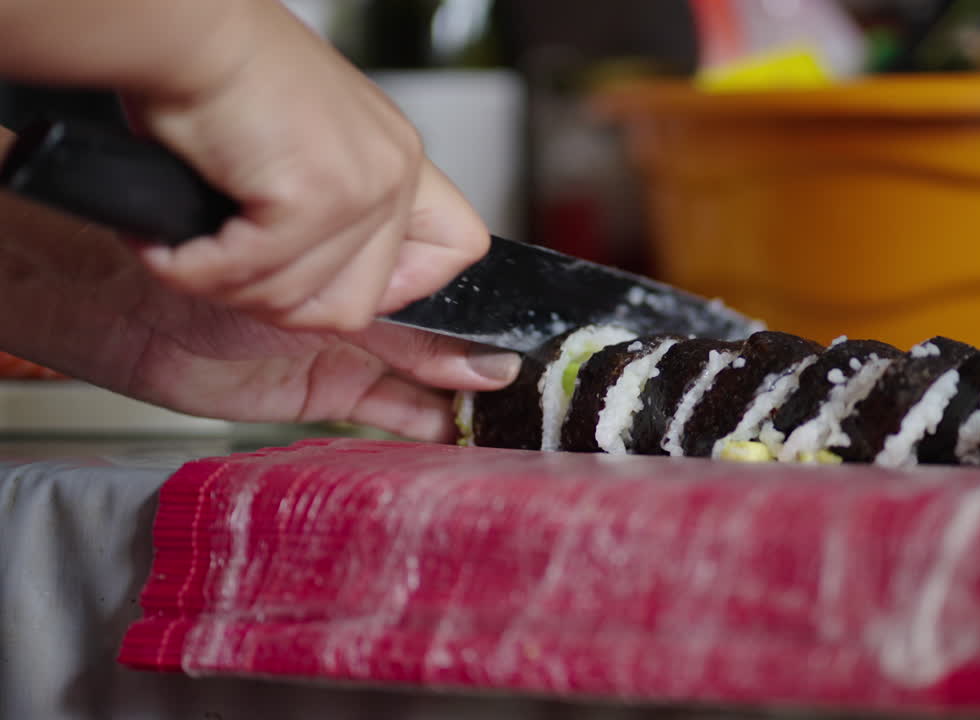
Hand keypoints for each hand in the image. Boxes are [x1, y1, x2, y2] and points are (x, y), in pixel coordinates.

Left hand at [0, 193, 516, 440]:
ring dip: (458, 394)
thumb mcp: (305, 256)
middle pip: (446, 327)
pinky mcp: (325, 388)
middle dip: (479, 353)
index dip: (480, 292)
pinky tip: (456, 433)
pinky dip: (422, 424)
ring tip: (501, 413)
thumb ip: (380, 293)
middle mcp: (365, 288)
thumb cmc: (203, 243)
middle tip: (518, 378)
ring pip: (424, 373)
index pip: (453, 261)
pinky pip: (387, 410)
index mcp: (370, 233)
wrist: (121, 298)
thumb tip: (459, 327)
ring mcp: (349, 342)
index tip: (512, 321)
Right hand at [122, 0, 487, 331]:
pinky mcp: (316, 194)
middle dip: (278, 304)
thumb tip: (315, 292)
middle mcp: (394, 171)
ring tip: (185, 250)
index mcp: (398, 159)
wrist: (184, 29)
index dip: (398, 287)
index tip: (327, 283)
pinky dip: (195, 270)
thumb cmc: (219, 79)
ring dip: (225, 286)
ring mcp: (364, 186)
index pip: (457, 249)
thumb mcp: (304, 150)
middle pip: (357, 305)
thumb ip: (332, 216)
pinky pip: (252, 275)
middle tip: (224, 270)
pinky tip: (168, 247)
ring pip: (297, 300)